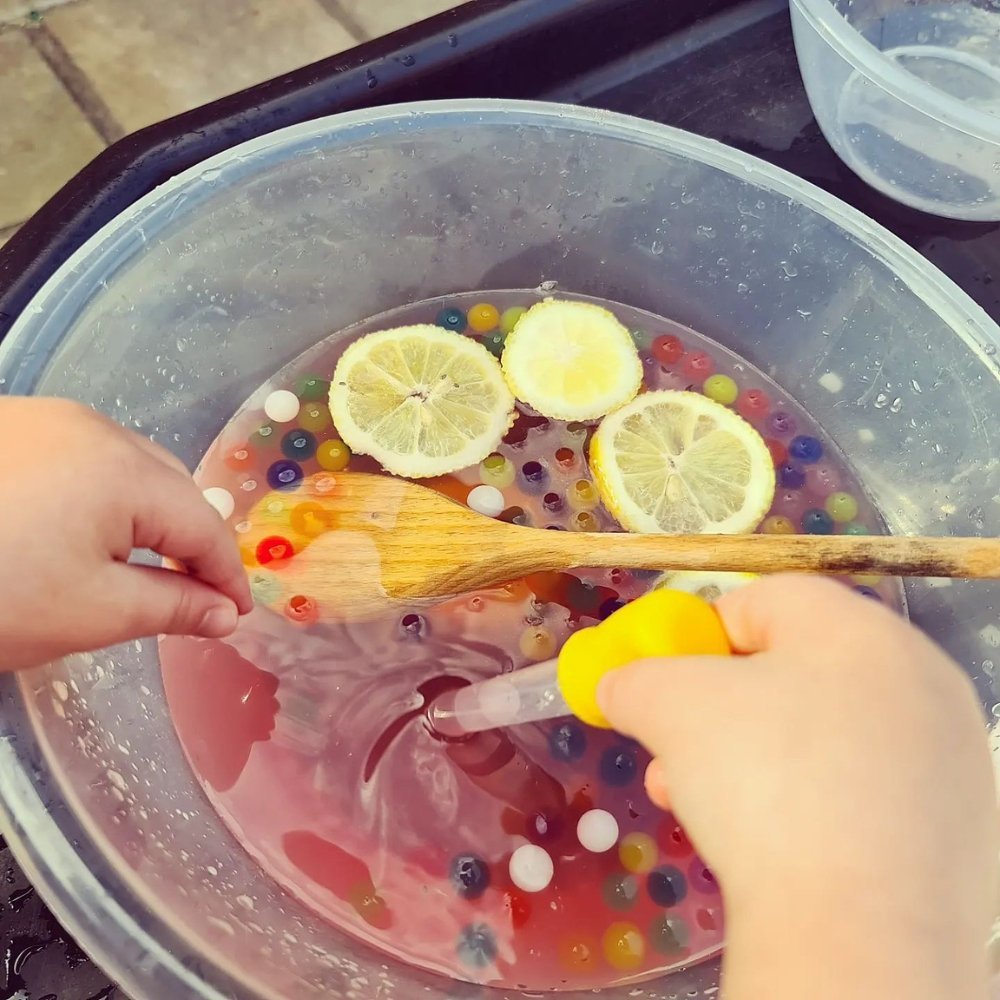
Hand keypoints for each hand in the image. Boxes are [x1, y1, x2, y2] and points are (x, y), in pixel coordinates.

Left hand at [0, 397, 251, 669]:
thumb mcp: (89, 612)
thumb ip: (171, 608)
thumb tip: (225, 616)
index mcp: (125, 469)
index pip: (203, 527)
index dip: (226, 576)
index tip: (236, 618)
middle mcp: (94, 428)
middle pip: (171, 486)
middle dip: (189, 541)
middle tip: (194, 596)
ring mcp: (46, 419)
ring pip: (127, 467)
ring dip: (146, 516)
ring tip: (140, 566)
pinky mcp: (8, 426)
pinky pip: (81, 457)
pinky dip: (100, 497)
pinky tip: (79, 531)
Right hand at [598, 575, 997, 999]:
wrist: (857, 930)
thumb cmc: (762, 777)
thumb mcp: (670, 706)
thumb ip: (635, 678)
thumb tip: (619, 685)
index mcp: (861, 629)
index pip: (765, 599)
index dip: (699, 632)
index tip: (664, 679)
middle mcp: (919, 678)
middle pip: (796, 669)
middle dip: (716, 709)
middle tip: (674, 752)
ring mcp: (947, 754)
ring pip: (826, 733)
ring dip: (751, 758)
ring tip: (703, 806)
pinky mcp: (957, 825)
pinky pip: (865, 788)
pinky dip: (811, 802)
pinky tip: (774, 845)